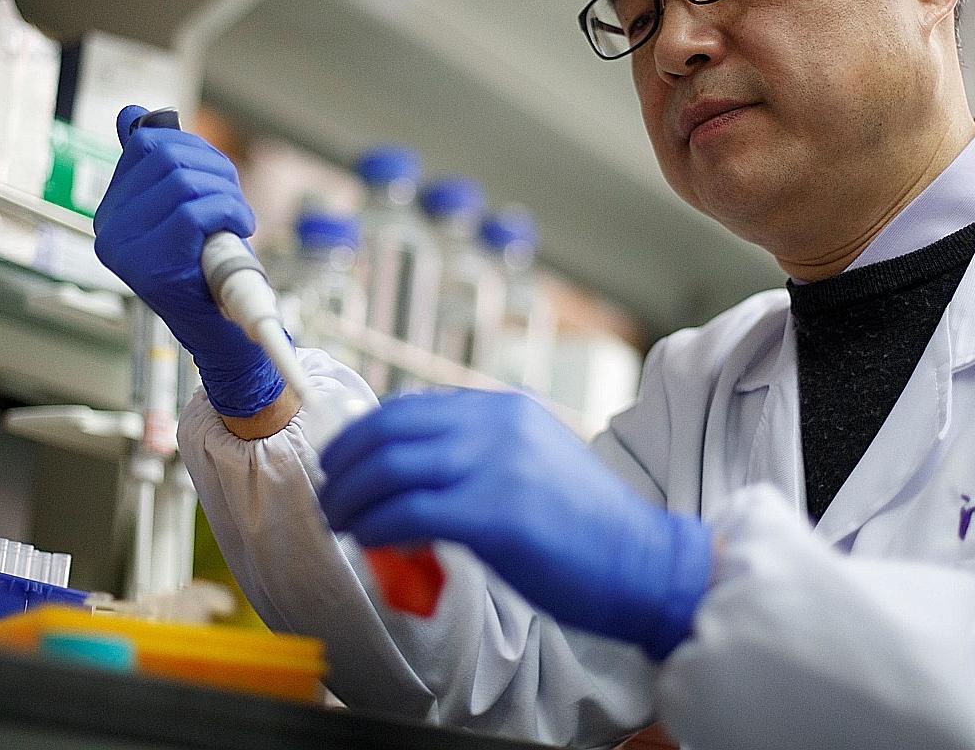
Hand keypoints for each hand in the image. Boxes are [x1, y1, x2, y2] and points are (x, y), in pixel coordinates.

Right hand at [93, 105, 283, 415]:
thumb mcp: (181, 208)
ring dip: (227, 193)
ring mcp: (124, 250)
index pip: (146, 144)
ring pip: (184, 182)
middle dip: (215, 168)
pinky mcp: (150, 268)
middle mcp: (108, 228)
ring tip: (238, 217)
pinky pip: (194, 213)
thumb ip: (157, 167)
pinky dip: (228, 213)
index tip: (216, 174)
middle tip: (234, 196)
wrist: (220, 329)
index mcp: (111, 210)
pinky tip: (239, 229)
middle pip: (166, 157)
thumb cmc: (205, 266)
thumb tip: (130, 114)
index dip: (193, 146)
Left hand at [318, 389, 712, 659]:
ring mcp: (495, 467)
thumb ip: (476, 459)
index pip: (409, 409)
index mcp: (503, 410)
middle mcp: (495, 426)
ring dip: (349, 498)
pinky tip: (369, 541)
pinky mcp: (494, 515)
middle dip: (343, 465)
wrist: (645, 565)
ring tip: (340, 522)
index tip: (341, 466)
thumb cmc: (588, 529)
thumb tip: (411, 481)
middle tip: (329, 497)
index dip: (362, 437)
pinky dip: (375, 526)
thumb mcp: (531, 464)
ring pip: (388, 468)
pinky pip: (406, 512)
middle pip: (387, 432)